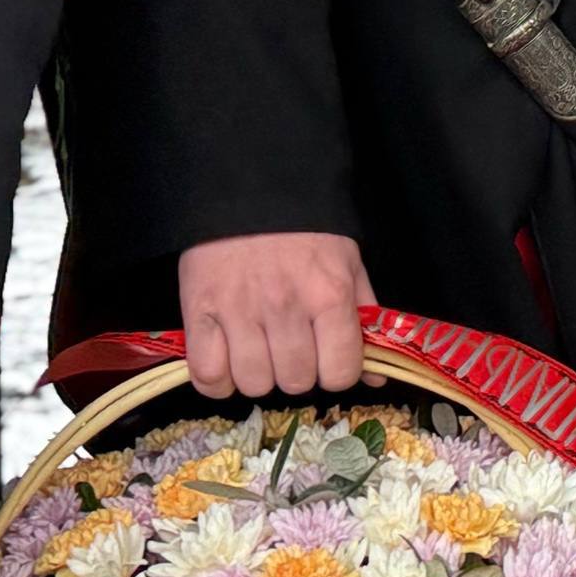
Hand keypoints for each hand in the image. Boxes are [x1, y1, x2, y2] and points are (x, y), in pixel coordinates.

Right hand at [178, 232, 377, 398]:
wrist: (250, 192)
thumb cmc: (307, 232)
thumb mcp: (349, 264)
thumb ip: (365, 320)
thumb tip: (377, 375)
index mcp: (330, 295)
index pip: (339, 373)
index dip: (336, 373)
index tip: (327, 360)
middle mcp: (286, 307)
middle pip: (295, 382)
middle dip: (298, 373)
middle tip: (292, 350)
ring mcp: (239, 311)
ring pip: (253, 384)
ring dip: (259, 376)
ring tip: (260, 351)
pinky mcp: (199, 312)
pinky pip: (208, 376)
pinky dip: (218, 380)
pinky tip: (228, 362)